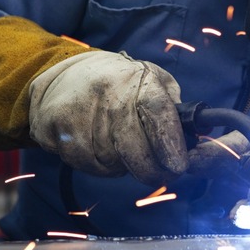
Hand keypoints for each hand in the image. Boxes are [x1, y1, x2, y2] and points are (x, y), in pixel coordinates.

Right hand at [28, 51, 187, 183]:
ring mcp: (77, 113)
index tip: (179, 166)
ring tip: (122, 145)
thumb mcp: (153, 80)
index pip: (155, 111)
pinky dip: (100, 165)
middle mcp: (105, 95)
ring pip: (111, 163)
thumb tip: (195, 140)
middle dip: (154, 169)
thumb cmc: (119, 83)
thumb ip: (173, 107)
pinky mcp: (55, 130)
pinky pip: (87, 165)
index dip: (168, 141)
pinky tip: (99, 147)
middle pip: (134, 148)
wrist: (61, 75)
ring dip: (123, 165)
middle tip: (165, 174)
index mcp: (135, 79)